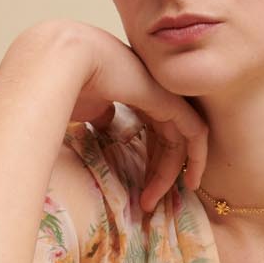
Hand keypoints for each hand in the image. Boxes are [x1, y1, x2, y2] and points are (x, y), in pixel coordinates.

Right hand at [59, 21, 209, 213]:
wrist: (67, 62)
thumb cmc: (66, 82)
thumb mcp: (88, 104)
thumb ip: (102, 114)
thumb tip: (105, 122)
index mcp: (131, 87)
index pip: (151, 127)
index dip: (148, 157)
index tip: (139, 185)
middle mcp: (150, 88)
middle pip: (164, 136)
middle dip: (157, 171)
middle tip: (145, 201)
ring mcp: (162, 92)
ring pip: (179, 139)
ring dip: (169, 173)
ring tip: (151, 201)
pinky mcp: (171, 100)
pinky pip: (194, 132)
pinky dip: (197, 157)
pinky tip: (191, 180)